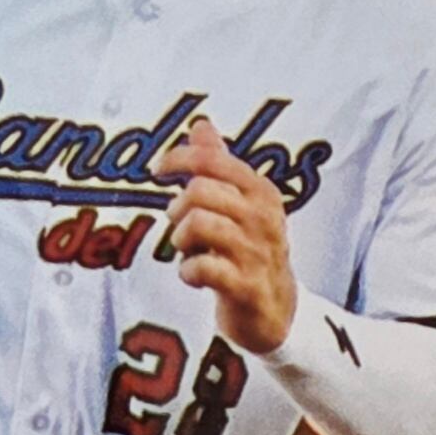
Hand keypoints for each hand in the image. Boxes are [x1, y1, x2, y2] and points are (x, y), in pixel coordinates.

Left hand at [157, 118, 296, 356]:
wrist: (276, 310)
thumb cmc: (251, 249)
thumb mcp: (241, 202)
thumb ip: (219, 162)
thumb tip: (201, 125)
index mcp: (261, 191)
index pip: (213, 159)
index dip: (178, 159)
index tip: (158, 170)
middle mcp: (263, 217)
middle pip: (199, 191)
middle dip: (178, 209)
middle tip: (181, 226)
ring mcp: (256, 252)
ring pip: (198, 225)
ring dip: (181, 240)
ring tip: (189, 250)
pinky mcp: (246, 286)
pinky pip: (202, 268)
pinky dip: (188, 271)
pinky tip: (194, 275)